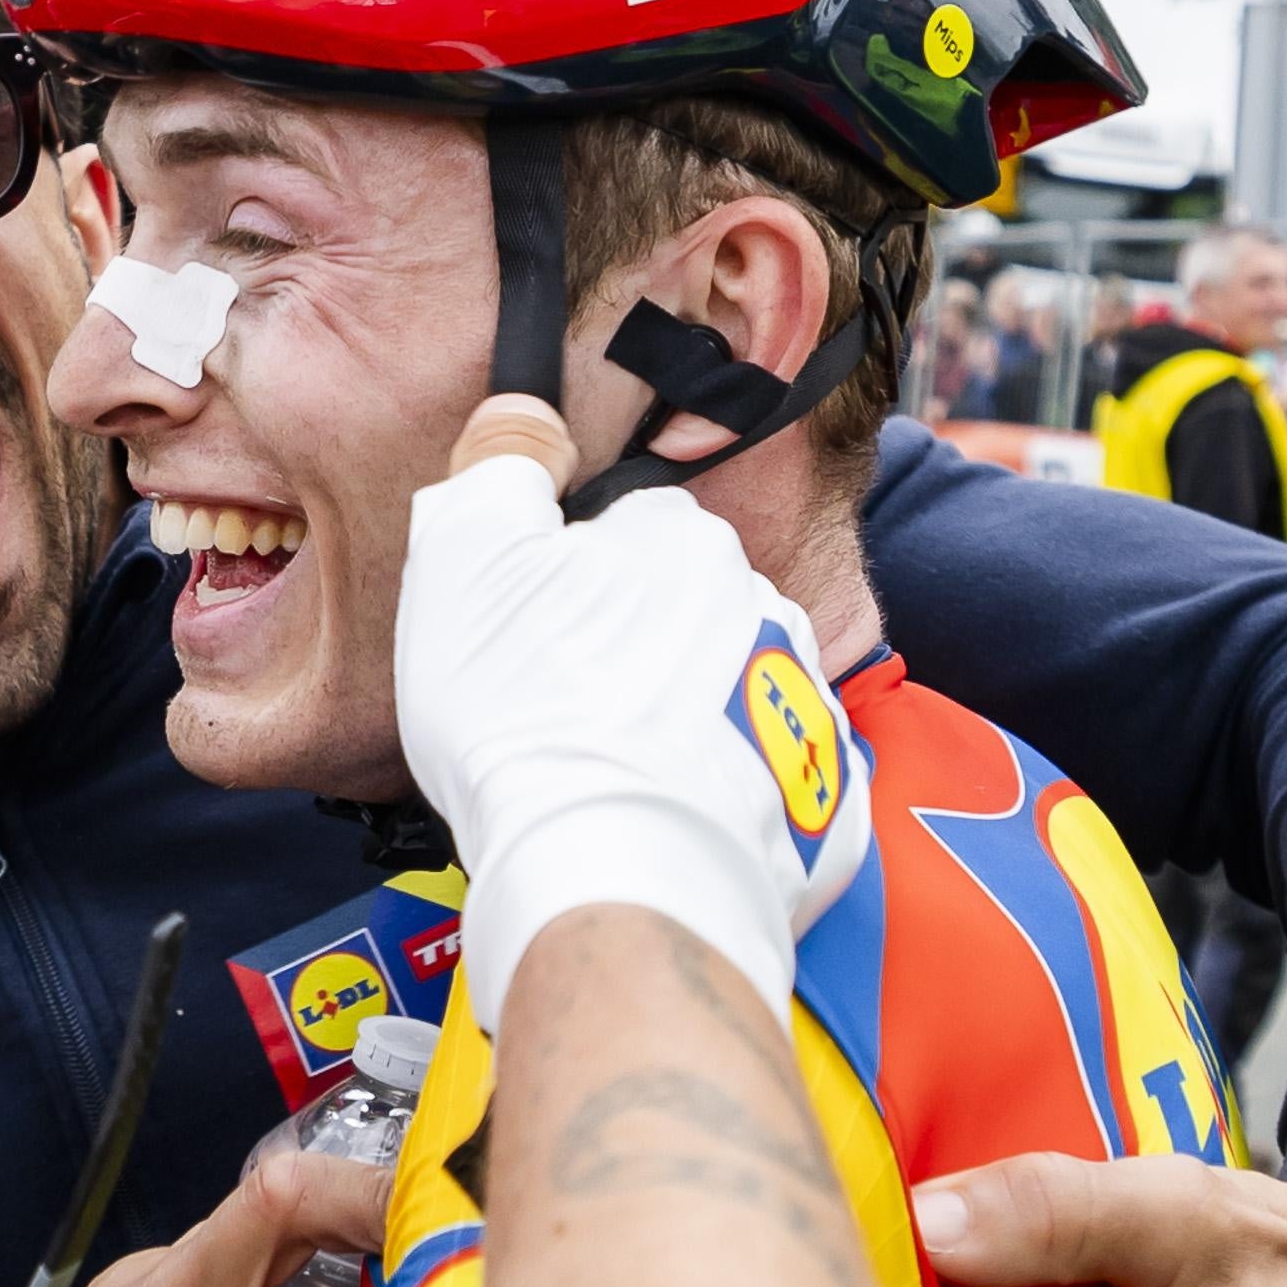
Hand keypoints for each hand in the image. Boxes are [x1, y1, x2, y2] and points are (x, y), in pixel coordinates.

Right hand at [397, 395, 869, 1018]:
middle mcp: (764, 613)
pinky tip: (663, 831)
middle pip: (683, 618)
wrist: (616, 874)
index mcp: (686, 543)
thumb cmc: (528, 711)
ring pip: (728, 702)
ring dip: (681, 730)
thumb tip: (524, 411)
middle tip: (559, 716)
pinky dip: (723, 808)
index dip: (566, 583)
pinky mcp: (819, 812)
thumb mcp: (466, 551)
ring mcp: (801, 715)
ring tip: (609, 783)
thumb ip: (498, 462)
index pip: (625, 535)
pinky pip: (766, 793)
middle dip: (632, 655)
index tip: (527, 639)